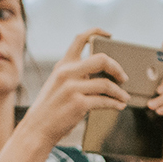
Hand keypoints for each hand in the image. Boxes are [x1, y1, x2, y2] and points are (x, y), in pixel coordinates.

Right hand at [16, 29, 129, 150]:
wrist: (37, 129)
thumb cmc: (50, 109)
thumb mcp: (57, 84)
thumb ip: (74, 75)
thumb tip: (101, 75)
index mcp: (62, 65)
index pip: (80, 38)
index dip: (96, 32)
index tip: (109, 35)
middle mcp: (67, 73)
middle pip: (101, 59)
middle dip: (117, 67)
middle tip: (123, 77)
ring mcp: (72, 88)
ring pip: (106, 84)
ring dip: (119, 91)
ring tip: (124, 96)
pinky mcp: (78, 104)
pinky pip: (104, 101)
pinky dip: (115, 104)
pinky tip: (119, 105)